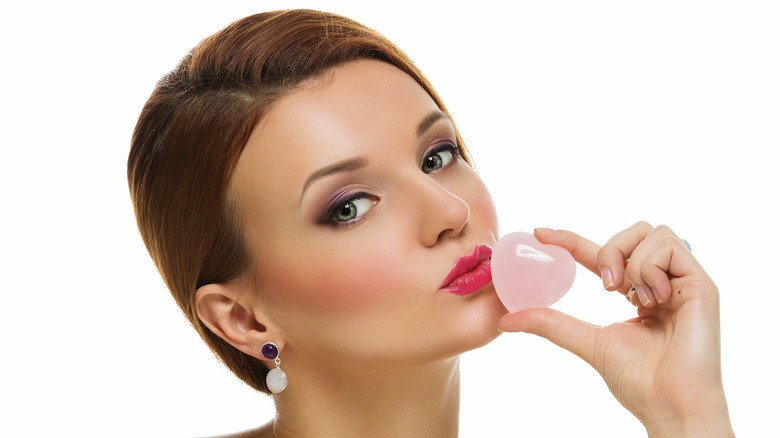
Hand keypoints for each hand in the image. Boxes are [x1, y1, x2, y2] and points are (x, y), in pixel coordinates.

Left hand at [498, 222, 733, 436]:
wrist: (668, 404)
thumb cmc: (638, 379)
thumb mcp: (587, 341)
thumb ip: (552, 324)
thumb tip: (506, 318)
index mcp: (637, 291)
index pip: (602, 254)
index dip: (571, 239)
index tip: (539, 232)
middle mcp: (662, 280)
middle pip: (634, 230)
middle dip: (609, 249)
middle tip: (606, 287)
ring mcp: (683, 280)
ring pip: (652, 231)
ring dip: (630, 261)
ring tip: (633, 298)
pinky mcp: (702, 283)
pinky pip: (670, 245)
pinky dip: (650, 268)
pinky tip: (655, 300)